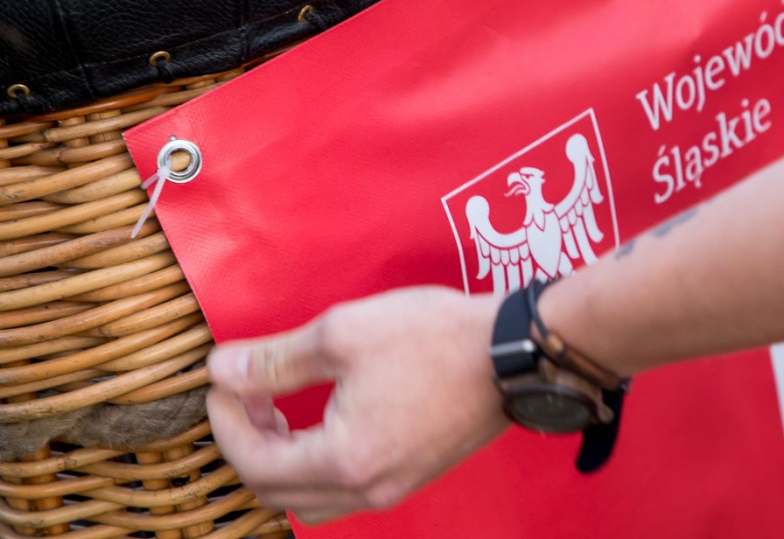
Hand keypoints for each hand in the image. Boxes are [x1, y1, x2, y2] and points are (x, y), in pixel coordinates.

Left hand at [205, 286, 507, 524]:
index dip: (225, 422)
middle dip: (247, 443)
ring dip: (280, 460)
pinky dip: (316, 461)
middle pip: (276, 492)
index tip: (223, 380)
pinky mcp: (412, 475)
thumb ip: (275, 360)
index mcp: (344, 459)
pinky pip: (345, 488)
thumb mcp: (343, 335)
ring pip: (310, 498)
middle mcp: (368, 488)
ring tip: (278, 408)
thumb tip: (220, 370)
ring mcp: (394, 488)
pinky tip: (322, 417)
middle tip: (246, 393)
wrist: (513, 352)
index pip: (254, 463)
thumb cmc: (433, 338)